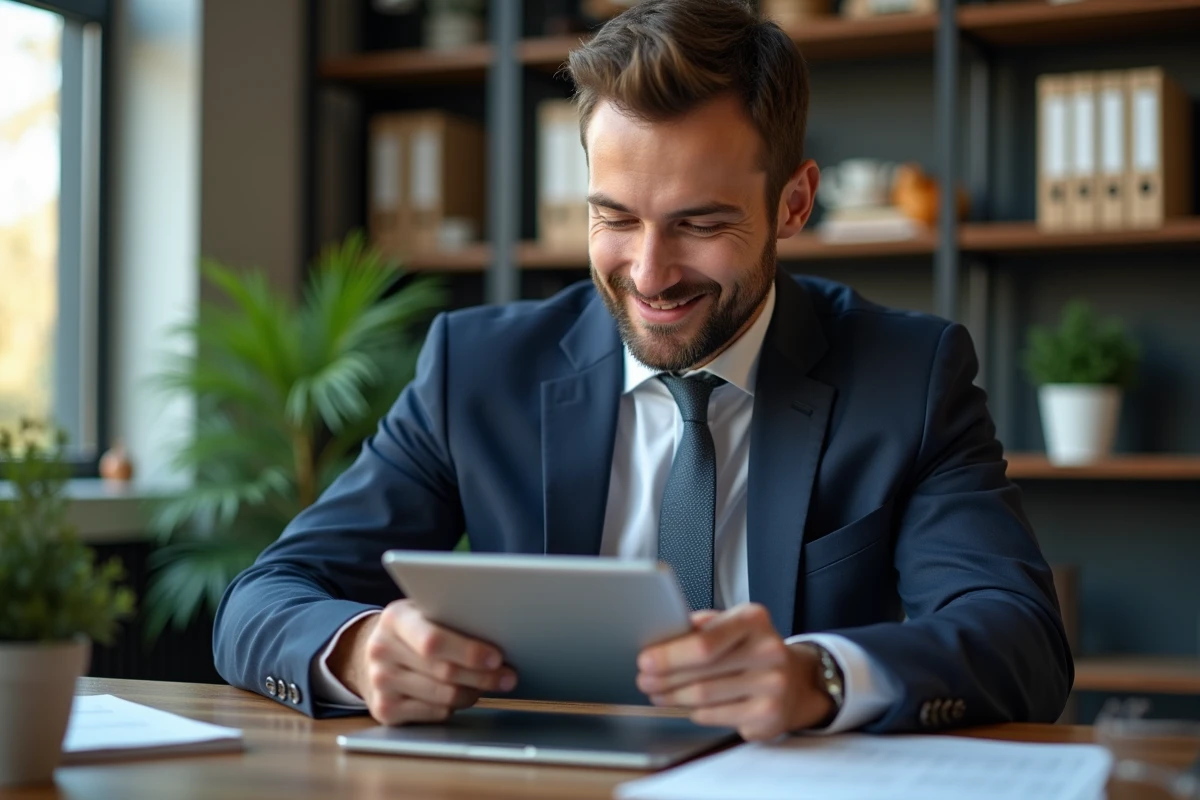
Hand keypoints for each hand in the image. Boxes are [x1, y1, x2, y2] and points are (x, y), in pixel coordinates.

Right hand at [328, 599, 517, 725]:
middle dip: (483, 676)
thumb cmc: (414, 631)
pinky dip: (455, 706)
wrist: (374, 653)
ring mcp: (380, 682)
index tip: (497, 657)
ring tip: (491, 684)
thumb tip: (499, 633)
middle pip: (443, 671)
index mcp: (395, 618)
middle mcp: (381, 650)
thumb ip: (450, 618)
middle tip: (508, 676)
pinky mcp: (384, 710)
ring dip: (474, 692)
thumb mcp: (424, 612)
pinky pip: (434, 713)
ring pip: (443, 696)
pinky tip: (464, 694)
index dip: (468, 651)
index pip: (433, 640)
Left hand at [636, 603, 832, 740]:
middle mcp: (768, 651)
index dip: (670, 655)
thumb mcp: (730, 625)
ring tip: (658, 693)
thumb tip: (657, 638)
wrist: (792, 680)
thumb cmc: (749, 649)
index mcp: (753, 619)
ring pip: (703, 697)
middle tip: (644, 680)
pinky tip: (687, 705)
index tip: (645, 660)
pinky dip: (694, 711)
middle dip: (664, 678)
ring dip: (673, 697)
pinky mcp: (768, 715)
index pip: (705, 642)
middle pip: (701, 672)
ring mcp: (772, 685)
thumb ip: (699, 628)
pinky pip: (714, 716)